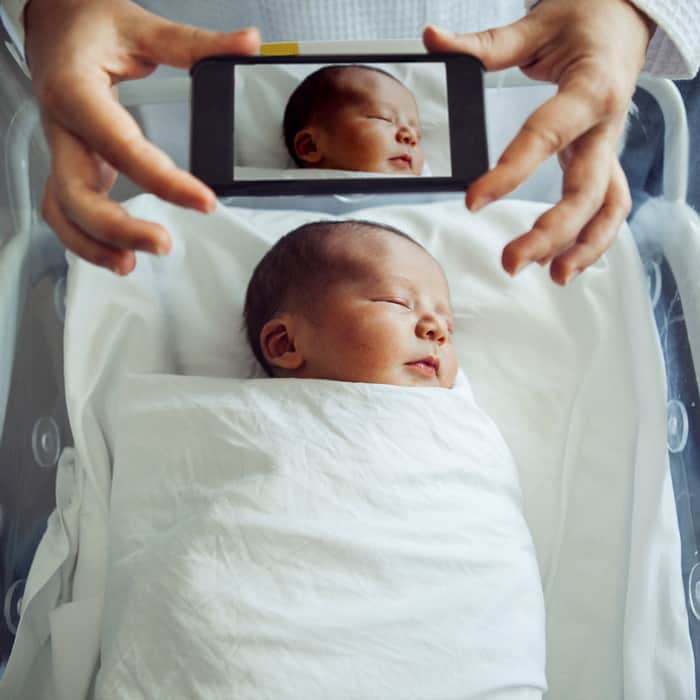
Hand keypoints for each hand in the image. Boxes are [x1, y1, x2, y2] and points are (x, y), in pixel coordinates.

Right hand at [24, 0, 259, 274]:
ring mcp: (62, 148)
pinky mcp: (70, 161)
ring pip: (61, 209)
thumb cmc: (88, 21)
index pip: (121, 146)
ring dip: (92, 243)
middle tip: (163, 244)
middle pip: (76, 192)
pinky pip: (64, 209)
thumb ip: (195, 43)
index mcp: (77, 90)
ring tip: (130, 266)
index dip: (162, 181)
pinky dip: (84, 238)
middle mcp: (63, 126)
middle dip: (116, 227)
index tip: (204, 201)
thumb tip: (247, 44)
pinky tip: (114, 254)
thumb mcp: (141, 25)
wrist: (52, 19)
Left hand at [424, 0, 654, 284]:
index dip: (509, 173)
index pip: (544, 137)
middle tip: (511, 261)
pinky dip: (594, 239)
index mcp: (589, 89)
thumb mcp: (537, 24)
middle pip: (585, 191)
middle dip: (551, 232)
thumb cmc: (584, 19)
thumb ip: (484, 44)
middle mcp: (605, 126)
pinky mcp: (605, 160)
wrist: (624, 20)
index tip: (474, 201)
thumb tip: (433, 39)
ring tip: (552, 277)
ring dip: (583, 247)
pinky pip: (609, 206)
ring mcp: (609, 147)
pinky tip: (567, 264)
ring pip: (608, 207)